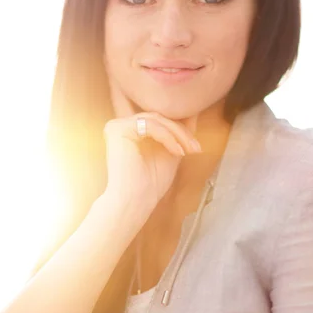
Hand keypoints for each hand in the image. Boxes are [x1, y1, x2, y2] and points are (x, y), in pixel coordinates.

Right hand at [102, 78, 200, 212]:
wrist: (135, 201)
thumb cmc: (151, 183)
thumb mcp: (171, 151)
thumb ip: (178, 133)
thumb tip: (194, 111)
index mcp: (132, 129)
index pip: (160, 120)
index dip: (180, 129)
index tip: (196, 147)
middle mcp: (121, 124)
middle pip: (159, 117)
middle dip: (181, 132)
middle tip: (195, 148)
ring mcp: (117, 125)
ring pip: (156, 119)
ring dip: (178, 135)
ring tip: (188, 150)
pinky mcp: (117, 129)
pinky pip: (150, 125)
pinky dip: (168, 138)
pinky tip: (176, 152)